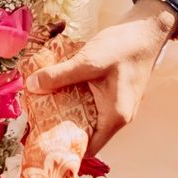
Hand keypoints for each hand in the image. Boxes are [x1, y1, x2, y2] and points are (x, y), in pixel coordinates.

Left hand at [24, 0, 177, 154]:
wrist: (147, 30)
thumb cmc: (123, 47)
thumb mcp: (89, 61)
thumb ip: (60, 75)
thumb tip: (31, 85)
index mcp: (115, 117)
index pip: (88, 148)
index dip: (66, 148)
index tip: (42, 139)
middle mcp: (117, 117)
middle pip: (86, 133)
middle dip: (62, 127)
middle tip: (36, 119)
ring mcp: (117, 105)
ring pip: (87, 117)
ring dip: (68, 111)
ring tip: (43, 103)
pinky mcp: (113, 93)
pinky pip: (91, 103)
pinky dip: (76, 98)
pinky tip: (60, 88)